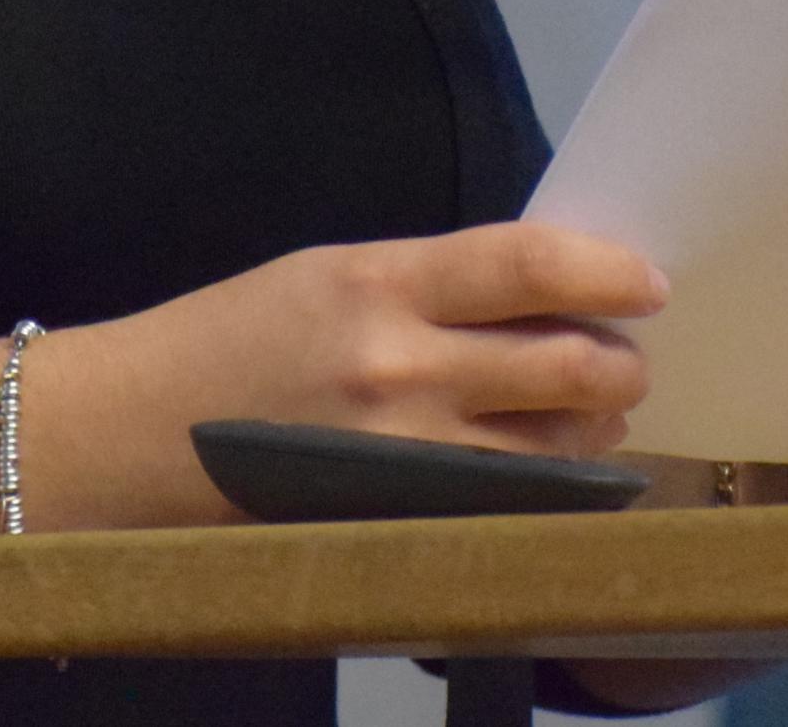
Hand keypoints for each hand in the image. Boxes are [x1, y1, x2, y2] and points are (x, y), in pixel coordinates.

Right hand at [55, 220, 667, 523]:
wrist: (138, 434)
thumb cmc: (233, 339)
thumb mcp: (328, 276)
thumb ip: (430, 285)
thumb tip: (540, 297)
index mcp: (378, 284)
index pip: (526, 267)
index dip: (607, 271)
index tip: (649, 282)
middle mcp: (401, 371)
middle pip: (567, 366)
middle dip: (620, 363)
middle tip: (626, 359)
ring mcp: (406, 459)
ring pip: (556, 449)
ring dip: (594, 429)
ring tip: (588, 414)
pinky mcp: (404, 521)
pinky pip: (512, 505)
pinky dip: (549, 485)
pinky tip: (546, 469)